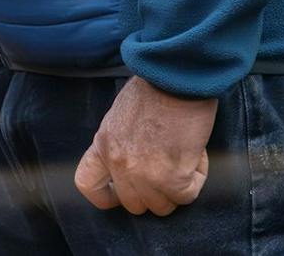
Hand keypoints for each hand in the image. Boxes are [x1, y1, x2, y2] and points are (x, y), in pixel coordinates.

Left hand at [74, 75, 217, 214]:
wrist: (175, 77)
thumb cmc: (155, 88)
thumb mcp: (121, 116)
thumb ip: (122, 143)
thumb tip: (138, 162)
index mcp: (103, 144)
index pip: (88, 184)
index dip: (106, 196)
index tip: (121, 193)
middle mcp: (119, 163)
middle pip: (133, 204)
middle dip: (153, 192)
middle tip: (168, 170)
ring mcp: (144, 173)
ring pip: (161, 206)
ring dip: (176, 188)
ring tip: (182, 158)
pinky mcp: (172, 177)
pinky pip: (186, 196)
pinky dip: (196, 179)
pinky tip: (195, 155)